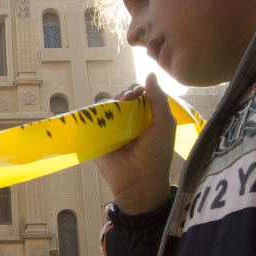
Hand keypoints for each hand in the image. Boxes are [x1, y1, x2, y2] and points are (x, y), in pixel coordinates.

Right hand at [94, 73, 175, 213]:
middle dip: (123, 95)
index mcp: (144, 118)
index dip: (136, 90)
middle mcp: (127, 123)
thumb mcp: (164, 124)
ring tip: (116, 108)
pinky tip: (98, 115)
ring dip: (109, 104)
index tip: (138, 91)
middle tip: (128, 99)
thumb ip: (158, 99)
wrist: (140, 181)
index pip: (138, 96)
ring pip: (105, 109)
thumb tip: (149, 73)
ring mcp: (111, 131)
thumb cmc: (157, 154)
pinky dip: (92, 117)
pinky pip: (91, 124)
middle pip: (120, 100)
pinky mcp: (96, 140)